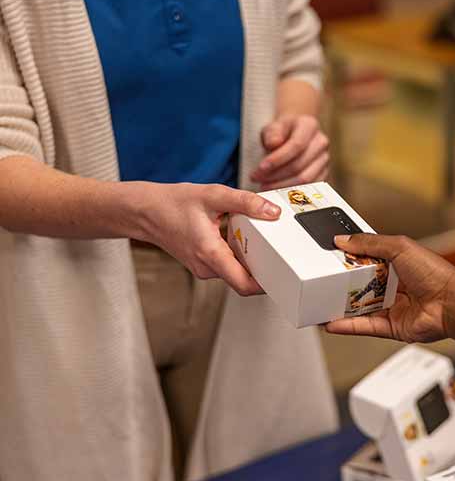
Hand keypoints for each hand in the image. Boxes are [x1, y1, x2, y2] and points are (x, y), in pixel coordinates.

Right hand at [135, 182, 280, 295]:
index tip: (283, 275)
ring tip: (261, 238)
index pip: (244, 285)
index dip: (266, 284)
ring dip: (250, 259)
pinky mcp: (204, 263)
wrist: (145, 211)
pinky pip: (228, 264)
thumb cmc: (173, 204)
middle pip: (244, 278)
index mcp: (210, 254)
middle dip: (263, 267)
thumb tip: (273, 212)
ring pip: (236, 271)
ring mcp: (204, 268)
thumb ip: (246, 202)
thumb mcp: (213, 195)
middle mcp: (207, 267)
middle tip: (280, 249)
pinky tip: (242, 235)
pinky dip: (238, 253)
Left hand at [249, 115, 328, 189]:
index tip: (261, 168)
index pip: (296, 145)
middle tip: (257, 178)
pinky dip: (292, 191)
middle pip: (300, 164)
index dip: (278, 159)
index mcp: (309, 126)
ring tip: (264, 185)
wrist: (293, 135)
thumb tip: (274, 143)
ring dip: (282, 185)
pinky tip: (276, 190)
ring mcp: (324, 159)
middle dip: (275, 175)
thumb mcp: (272, 127)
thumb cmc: (281, 132)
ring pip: (305, 179)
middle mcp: (321, 142)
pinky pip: (309, 188)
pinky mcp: (323, 174)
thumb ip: (272, 134)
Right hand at [326, 234, 454, 342]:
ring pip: (360, 308)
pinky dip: (348, 326)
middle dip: (342, 284)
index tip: (331, 256)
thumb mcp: (399, 247)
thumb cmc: (434, 273)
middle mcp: (394, 286)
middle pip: (361, 285)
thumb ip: (370, 243)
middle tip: (321, 281)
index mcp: (397, 264)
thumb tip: (343, 240)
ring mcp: (392, 307)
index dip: (350, 258)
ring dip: (339, 308)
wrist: (451, 303)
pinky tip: (330, 323)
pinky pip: (365, 326)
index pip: (367, 259)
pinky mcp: (391, 327)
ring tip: (319, 305)